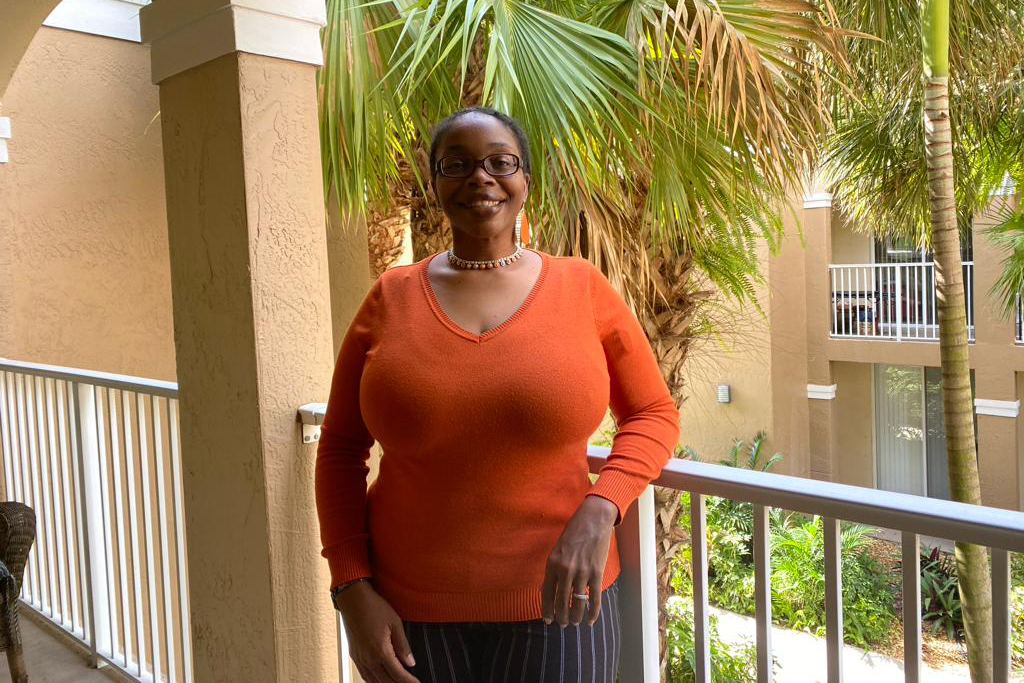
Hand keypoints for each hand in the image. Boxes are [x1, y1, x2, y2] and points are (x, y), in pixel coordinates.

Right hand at [335, 581, 419, 682]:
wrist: (353, 600)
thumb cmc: (374, 607)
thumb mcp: (395, 623)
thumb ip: (403, 646)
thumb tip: (410, 662)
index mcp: (381, 651)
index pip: (398, 674)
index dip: (409, 681)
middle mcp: (368, 658)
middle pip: (386, 681)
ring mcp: (360, 659)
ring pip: (374, 681)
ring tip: (397, 682)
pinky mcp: (354, 656)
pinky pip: (364, 675)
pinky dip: (373, 681)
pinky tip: (380, 679)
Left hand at [541, 494, 616, 626]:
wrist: (593, 520)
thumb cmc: (574, 532)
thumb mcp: (557, 549)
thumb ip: (553, 569)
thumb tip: (547, 589)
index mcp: (552, 564)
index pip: (546, 593)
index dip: (547, 609)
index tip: (547, 620)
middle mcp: (565, 570)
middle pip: (561, 601)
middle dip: (561, 617)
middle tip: (562, 624)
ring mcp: (582, 572)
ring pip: (577, 603)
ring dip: (575, 617)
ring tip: (574, 623)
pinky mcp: (596, 573)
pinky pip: (594, 598)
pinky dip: (592, 612)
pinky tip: (590, 620)